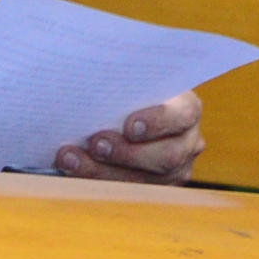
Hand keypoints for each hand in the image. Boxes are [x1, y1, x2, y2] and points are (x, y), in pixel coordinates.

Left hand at [55, 90, 203, 183]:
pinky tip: (73, 170)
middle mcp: (188, 142)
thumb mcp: (130, 76)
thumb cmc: (124, 86)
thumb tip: (91, 64)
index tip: (129, 125)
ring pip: (144, 182)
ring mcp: (174, 171)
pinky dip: (96, 182)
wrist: (122, 107)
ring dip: (102, 171)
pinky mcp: (153, 190)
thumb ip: (120, 76)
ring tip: (71, 159)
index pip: (183, 115)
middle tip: (95, 143)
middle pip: (166, 156)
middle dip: (126, 154)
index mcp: (186, 108)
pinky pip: (127, 194)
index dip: (159, 121)